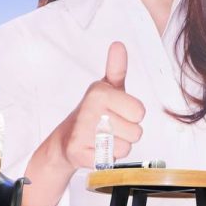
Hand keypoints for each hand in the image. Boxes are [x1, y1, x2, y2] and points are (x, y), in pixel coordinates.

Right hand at [55, 42, 145, 169]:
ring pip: (125, 148)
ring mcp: (83, 132)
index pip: (140, 111)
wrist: (65, 140)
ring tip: (102, 138)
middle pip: (136, 132)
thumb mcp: (107, 88)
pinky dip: (106, 159)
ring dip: (118, 146)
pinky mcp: (79, 153)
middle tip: (109, 127)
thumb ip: (117, 68)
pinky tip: (94, 149)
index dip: (133, 115)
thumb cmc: (93, 112)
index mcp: (100, 92)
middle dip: (126, 133)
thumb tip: (118, 44)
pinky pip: (111, 161)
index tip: (118, 111)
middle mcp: (90, 110)